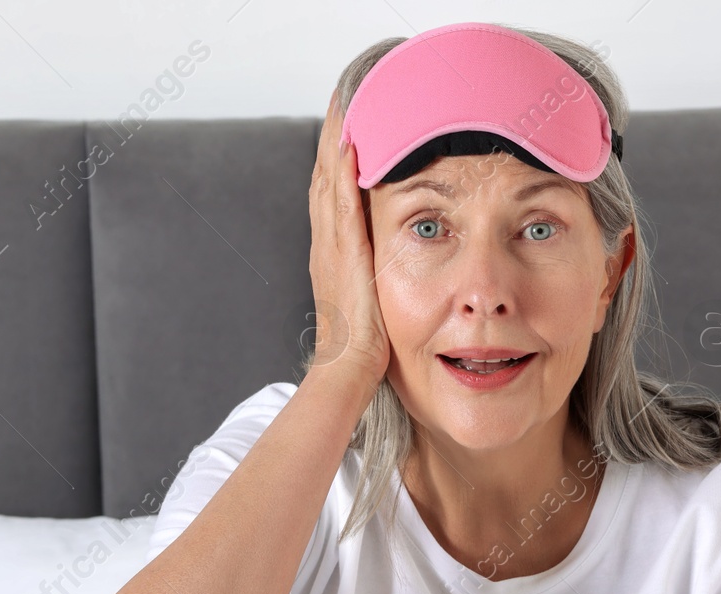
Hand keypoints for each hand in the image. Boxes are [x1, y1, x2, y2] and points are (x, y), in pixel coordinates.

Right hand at [308, 87, 391, 385]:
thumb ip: (376, 274)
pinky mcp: (344, 256)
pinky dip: (345, 174)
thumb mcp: (372, 300)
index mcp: (332, 252)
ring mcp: (331, 248)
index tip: (349, 123)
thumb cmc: (366, 347)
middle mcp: (326, 244)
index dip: (338, 156)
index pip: (333, 192)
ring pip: (330, 182)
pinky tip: (355, 147)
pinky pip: (342, 206)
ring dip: (338, 142)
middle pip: (326, 176)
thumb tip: (394, 260)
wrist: (347, 371)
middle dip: (335, 136)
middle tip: (346, 96)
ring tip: (348, 104)